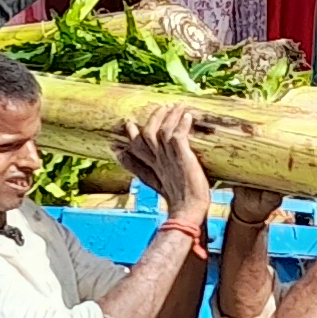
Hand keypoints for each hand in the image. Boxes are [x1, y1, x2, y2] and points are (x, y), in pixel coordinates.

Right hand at [113, 106, 213, 226]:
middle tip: (160, 108)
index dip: (130, 136)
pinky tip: (187, 116)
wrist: (188, 211)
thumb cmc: (179, 201)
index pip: (135, 149)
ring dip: (168, 117)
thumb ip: (146, 175)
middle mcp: (157, 161)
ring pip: (161, 130)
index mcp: (151, 168)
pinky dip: (182, 124)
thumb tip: (134, 167)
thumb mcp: (159, 186)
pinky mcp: (181, 157)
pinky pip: (177, 134)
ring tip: (176, 106)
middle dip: (152, 119)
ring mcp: (168, 158)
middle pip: (146, 135)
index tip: (128, 124)